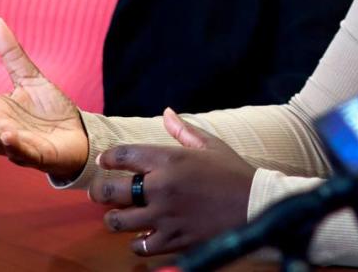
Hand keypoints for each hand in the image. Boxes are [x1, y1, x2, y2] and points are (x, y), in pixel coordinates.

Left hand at [88, 108, 254, 255]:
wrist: (256, 205)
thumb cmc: (234, 172)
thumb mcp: (211, 145)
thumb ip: (183, 130)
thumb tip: (167, 112)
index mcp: (169, 159)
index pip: (122, 155)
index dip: (107, 158)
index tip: (104, 162)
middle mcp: (162, 186)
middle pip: (110, 191)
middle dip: (101, 191)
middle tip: (102, 193)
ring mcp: (166, 215)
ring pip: (118, 221)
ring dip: (115, 219)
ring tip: (120, 216)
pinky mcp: (174, 239)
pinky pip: (140, 245)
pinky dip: (137, 242)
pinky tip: (143, 236)